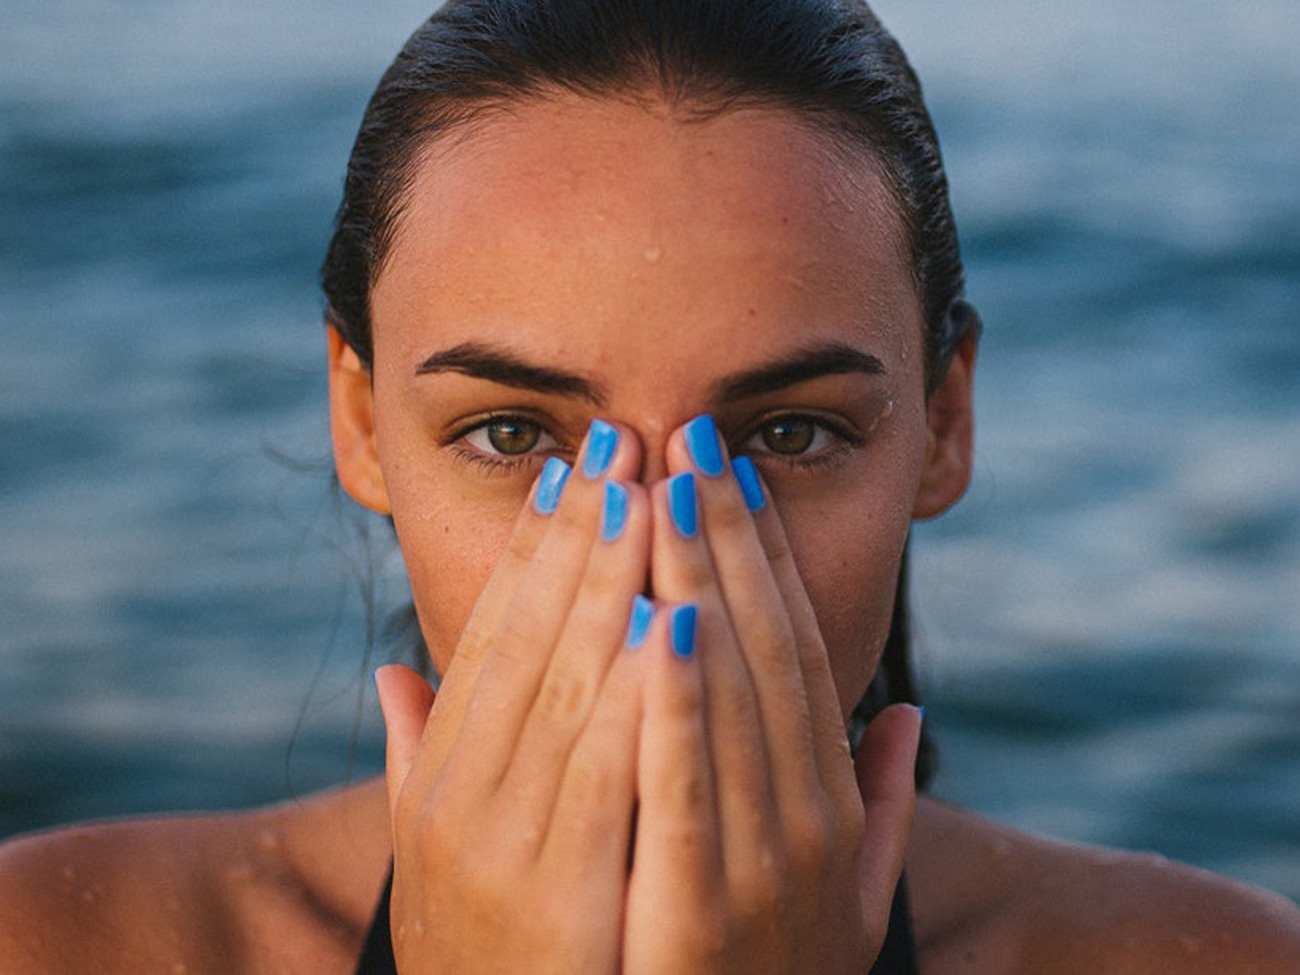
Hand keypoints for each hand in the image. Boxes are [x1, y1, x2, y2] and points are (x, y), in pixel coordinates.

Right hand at [377, 420, 650, 973]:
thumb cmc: (482, 962)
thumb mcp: (427, 865)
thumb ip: (413, 764)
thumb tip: (392, 673)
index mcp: (441, 784)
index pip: (491, 639)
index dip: (532, 550)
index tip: (569, 471)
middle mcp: (462, 807)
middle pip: (533, 641)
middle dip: (582, 533)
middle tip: (620, 437)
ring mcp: (509, 856)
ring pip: (570, 688)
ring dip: (616, 581)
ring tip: (654, 489)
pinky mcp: (567, 910)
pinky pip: (611, 779)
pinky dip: (639, 696)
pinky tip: (674, 619)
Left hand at [623, 416, 920, 973]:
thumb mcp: (848, 898)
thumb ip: (880, 806)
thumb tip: (903, 718)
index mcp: (826, 800)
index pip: (793, 651)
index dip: (760, 557)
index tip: (725, 472)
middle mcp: (807, 819)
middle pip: (760, 650)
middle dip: (721, 537)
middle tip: (685, 436)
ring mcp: (763, 866)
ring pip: (725, 698)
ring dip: (691, 583)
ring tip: (657, 486)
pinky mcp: (702, 913)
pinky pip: (682, 785)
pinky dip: (674, 697)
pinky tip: (653, 615)